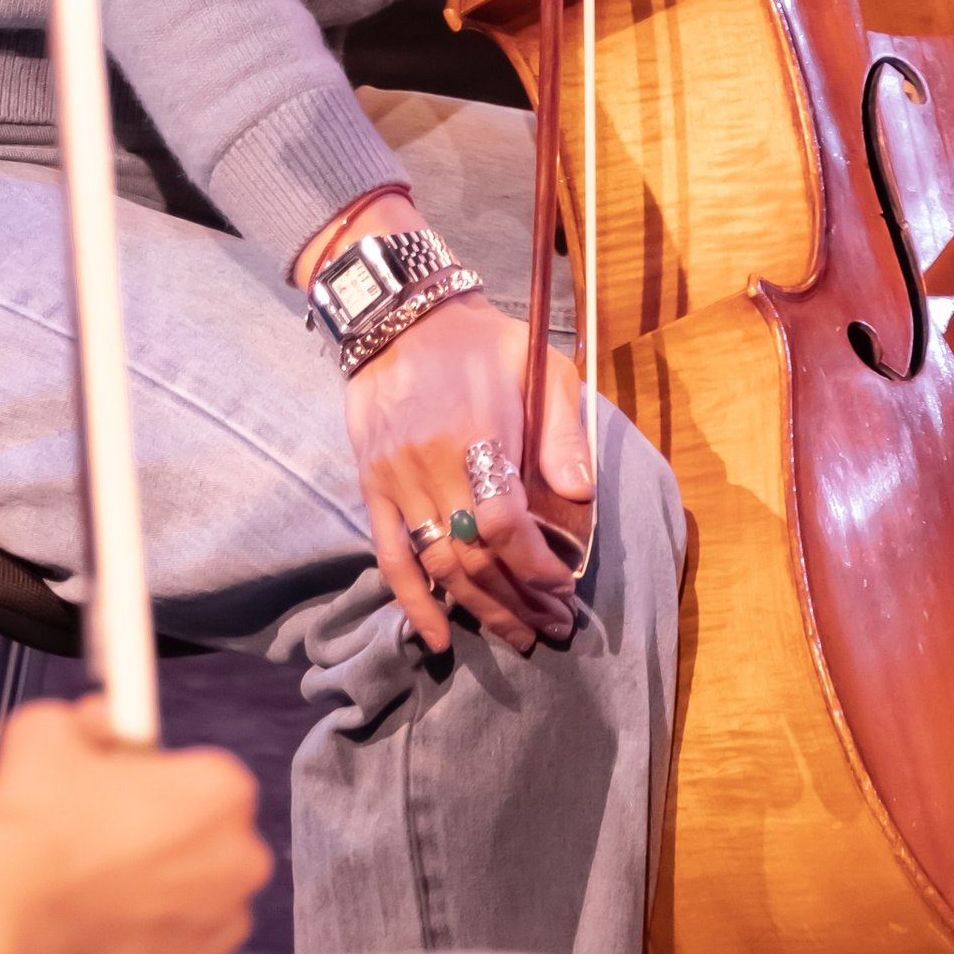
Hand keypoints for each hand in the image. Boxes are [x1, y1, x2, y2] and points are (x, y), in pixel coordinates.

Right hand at [0, 697, 268, 953]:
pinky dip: (154, 952)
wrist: (2, 915)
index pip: (205, 779)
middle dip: (170, 843)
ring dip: (164, 899)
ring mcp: (222, 930)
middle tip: (108, 846)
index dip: (160, 785)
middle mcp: (240, 860)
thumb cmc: (31, 821)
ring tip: (98, 896)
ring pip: (200, 904)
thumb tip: (103, 725)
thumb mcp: (51, 729)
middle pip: (213, 843)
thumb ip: (94, 721)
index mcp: (220, 790)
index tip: (126, 795)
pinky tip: (107, 937)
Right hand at [344, 293, 593, 653]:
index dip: (538, 567)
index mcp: (478, 435)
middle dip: (518, 601)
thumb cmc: (480, 341)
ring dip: (478, 608)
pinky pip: (389, 554)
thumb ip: (563, 431)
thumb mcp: (539, 364)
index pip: (507, 525)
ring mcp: (397, 479)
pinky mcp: (371, 485)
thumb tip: (582, 496)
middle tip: (551, 628)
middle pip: (475, 556)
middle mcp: (432, 465)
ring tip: (514, 636)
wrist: (399, 315)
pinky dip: (412, 601)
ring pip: (438, 563)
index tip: (564, 587)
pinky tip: (437, 637)